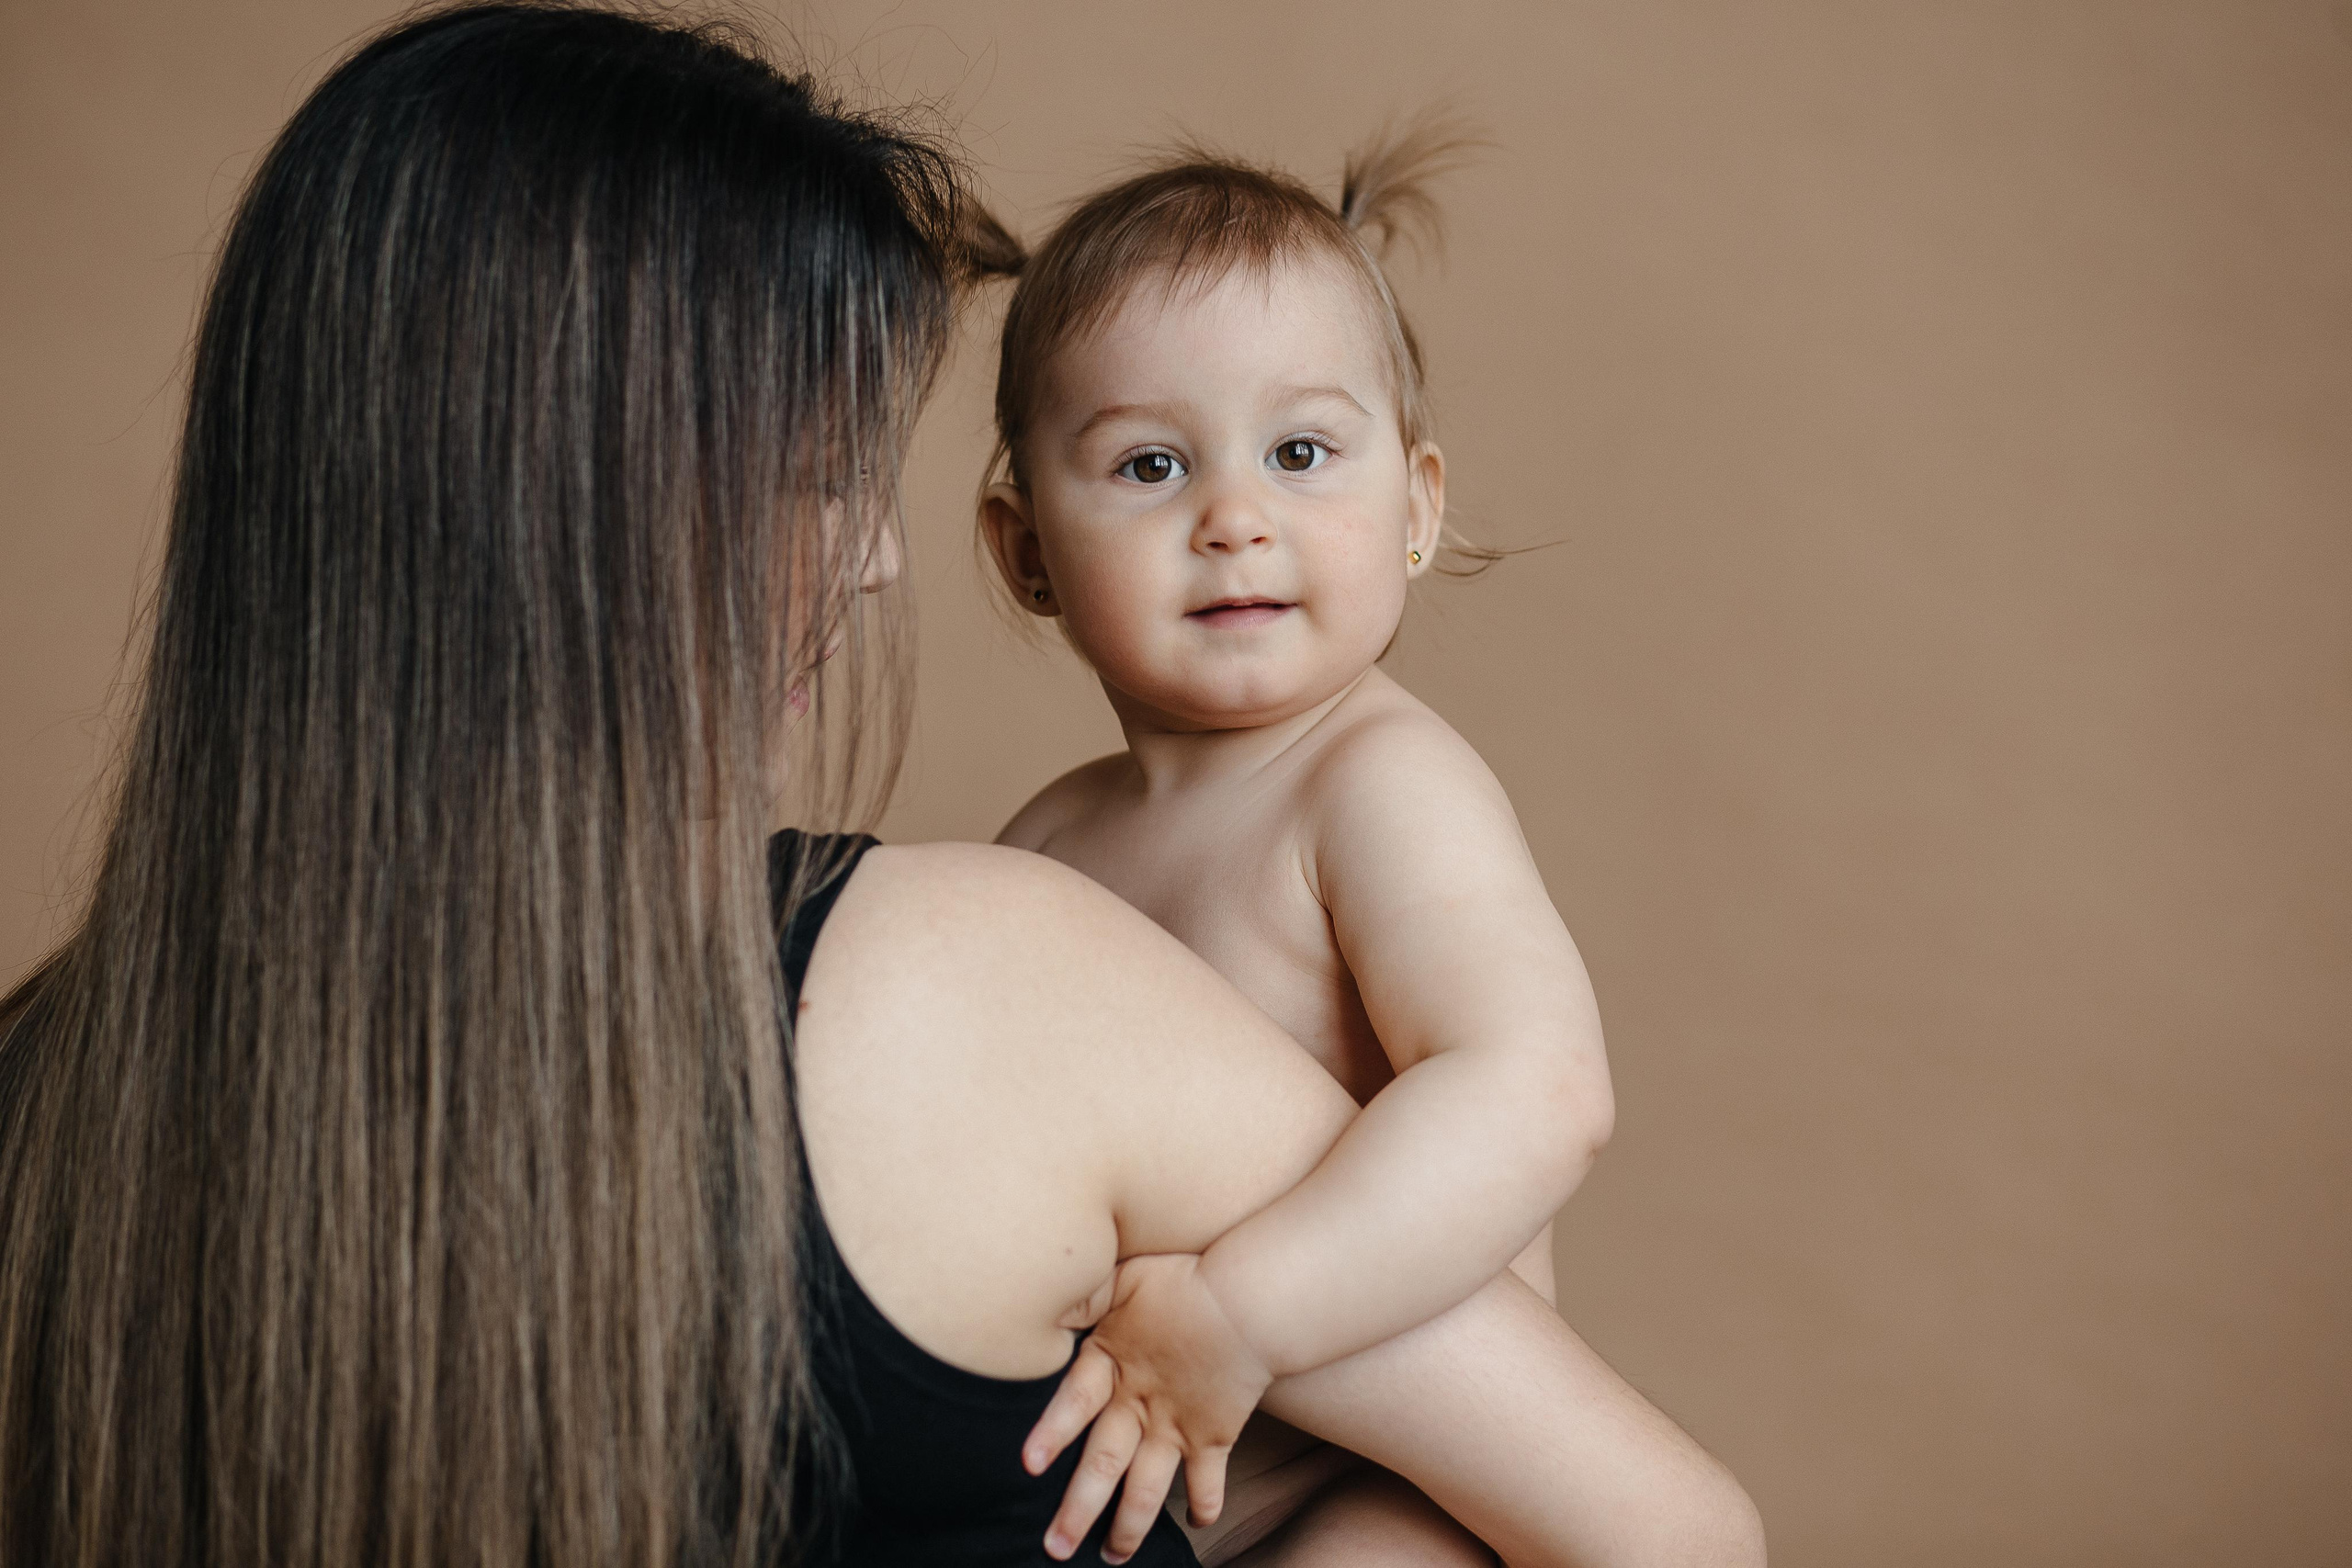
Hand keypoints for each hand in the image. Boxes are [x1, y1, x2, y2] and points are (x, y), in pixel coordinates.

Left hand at [1026, 1252, 1272, 1562]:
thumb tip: (1041, 1303)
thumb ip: (1083, 1295)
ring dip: (1128, 1527)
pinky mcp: (1215, 1435)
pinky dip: (1204, 1506)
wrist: (1249, 1300)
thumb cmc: (1183, 1279)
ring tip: (1112, 1557)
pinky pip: (1208, 1481)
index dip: (1052, 1434)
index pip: (1073, 1403)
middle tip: (1056, 1549)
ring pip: (1147, 1488)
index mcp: (1112, 1364)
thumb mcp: (1123, 1276)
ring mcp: (1178, 1425)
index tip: (1029, 1467)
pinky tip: (1198, 1525)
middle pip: (1104, 1465)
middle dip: (1078, 1511)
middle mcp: (1140, 1404)